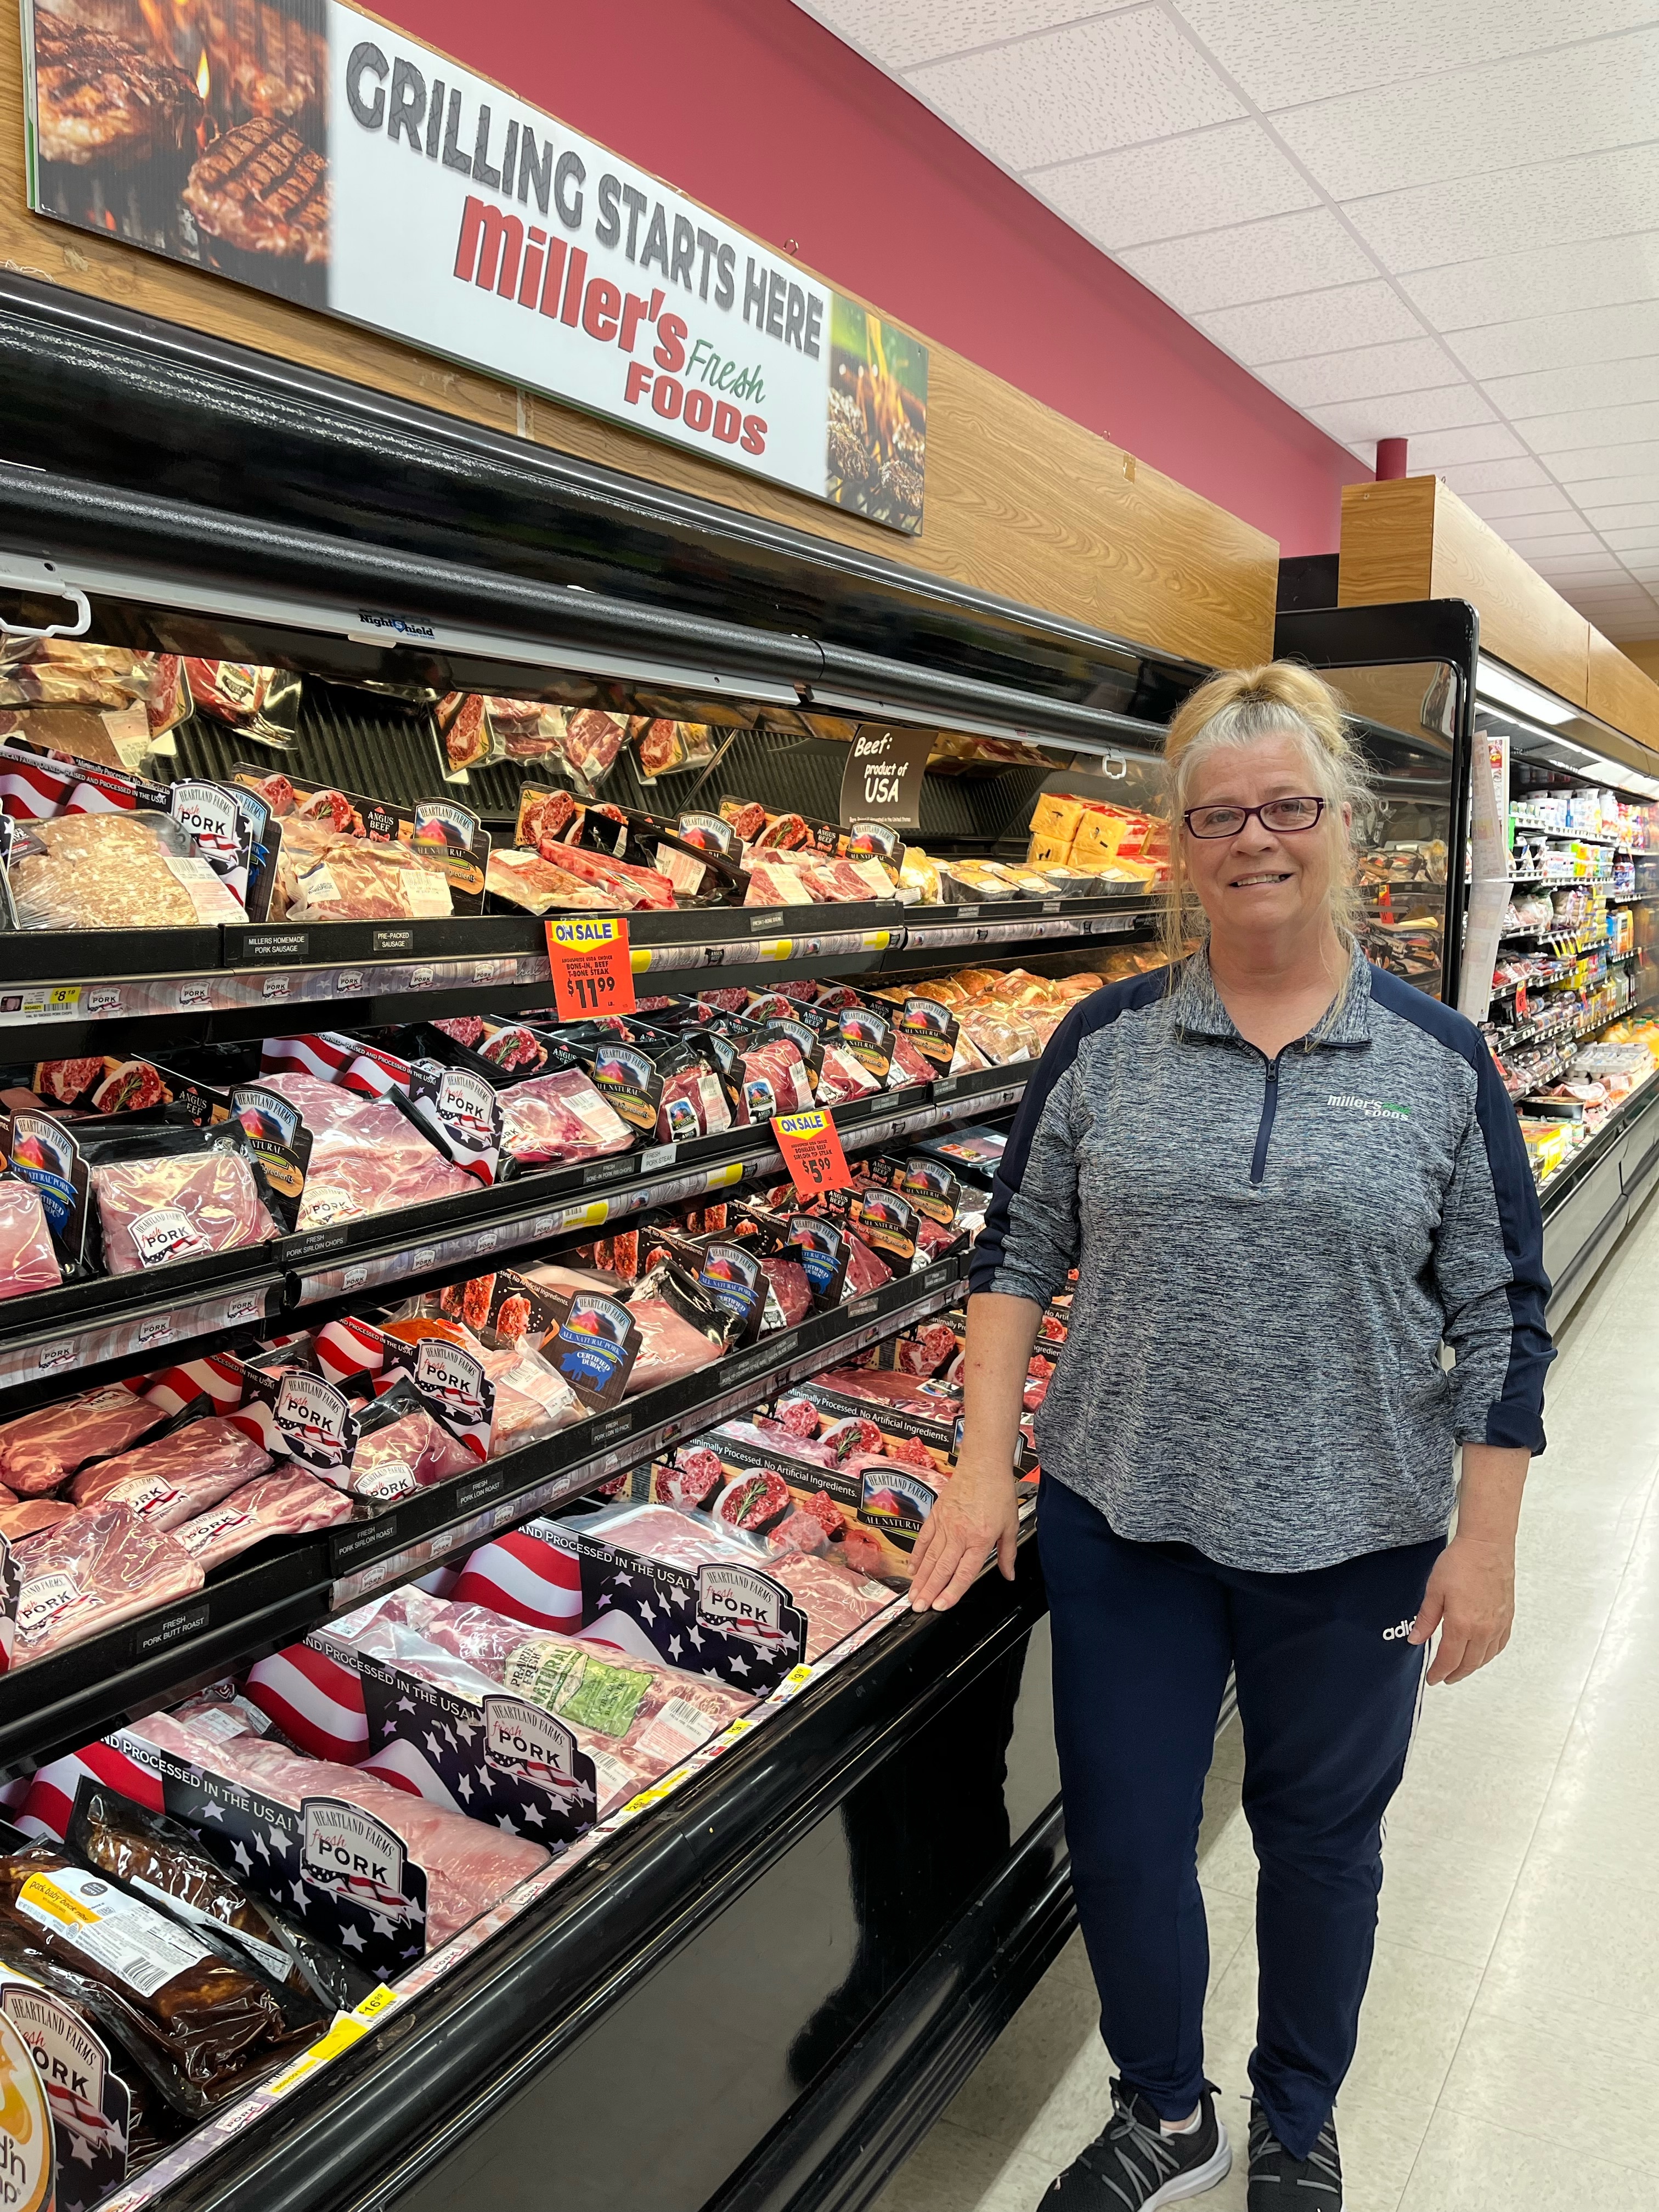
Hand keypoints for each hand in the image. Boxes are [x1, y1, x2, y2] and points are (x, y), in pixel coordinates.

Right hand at [907, 1463, 1019, 1612]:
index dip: (951, 1592)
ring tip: (913, 1595)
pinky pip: (923, 1540)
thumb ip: (1008, 1553)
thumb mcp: (1011, 1524)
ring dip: (920, 1579)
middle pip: (941, 1569)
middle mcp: (960, 1534)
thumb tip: (1009, 1574)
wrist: (983, 1463)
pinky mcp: (935, 1515)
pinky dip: (916, 1556)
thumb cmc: (998, 1491)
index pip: (964, 1573)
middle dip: (929, 1591)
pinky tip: (912, 1570)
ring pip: (929, 1557)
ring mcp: (944, 1524)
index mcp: (980, 1539)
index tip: (940, 1606)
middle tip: (919, 1607)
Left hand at [1409, 1535, 1513, 1684]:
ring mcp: (1498, 1625)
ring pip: (1485, 1657)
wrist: (1487, 1546)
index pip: (1449, 1660)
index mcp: (1462, 1625)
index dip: (1439, 1672)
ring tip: (1459, 1669)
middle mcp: (1483, 1630)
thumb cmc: (1460, 1563)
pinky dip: (1489, 1654)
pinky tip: (1481, 1653)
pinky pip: (1499, 1645)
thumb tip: (1415, 1640)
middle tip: (1444, 1677)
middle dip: (1455, 1674)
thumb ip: (1426, 1619)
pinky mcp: (1507, 1617)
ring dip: (1472, 1667)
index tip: (1432, 1678)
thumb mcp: (1434, 1591)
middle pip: (1469, 1663)